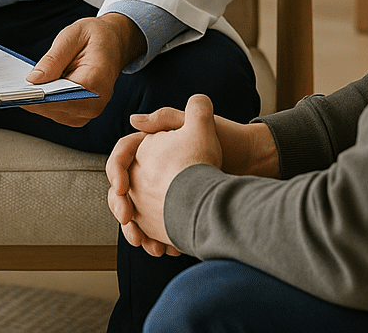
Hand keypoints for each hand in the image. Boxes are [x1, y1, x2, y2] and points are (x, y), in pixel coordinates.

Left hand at [22, 13, 145, 126]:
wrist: (114, 43)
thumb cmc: (97, 37)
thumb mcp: (73, 35)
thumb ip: (54, 58)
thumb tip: (33, 79)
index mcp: (97, 80)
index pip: (62, 97)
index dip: (39, 96)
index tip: (18, 92)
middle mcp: (96, 102)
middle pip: (55, 108)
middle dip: (34, 97)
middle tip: (14, 87)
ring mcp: (90, 111)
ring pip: (53, 113)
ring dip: (38, 100)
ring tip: (25, 85)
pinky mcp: (81, 113)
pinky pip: (56, 112)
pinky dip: (45, 102)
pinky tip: (38, 88)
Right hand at [106, 94, 223, 253]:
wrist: (251, 162)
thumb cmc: (225, 137)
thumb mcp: (195, 123)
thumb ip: (165, 118)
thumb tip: (133, 119)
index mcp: (154, 146)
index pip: (123, 157)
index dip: (116, 171)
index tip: (122, 188)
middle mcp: (155, 168)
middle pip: (124, 190)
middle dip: (121, 208)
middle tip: (128, 221)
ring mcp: (165, 191)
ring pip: (137, 214)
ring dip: (136, 230)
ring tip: (145, 242)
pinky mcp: (176, 211)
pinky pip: (157, 229)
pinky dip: (157, 241)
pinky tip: (164, 249)